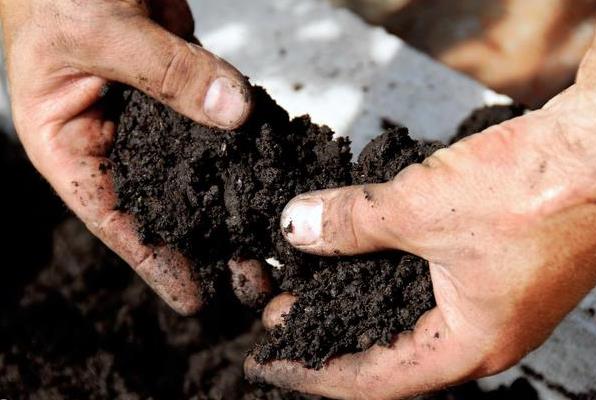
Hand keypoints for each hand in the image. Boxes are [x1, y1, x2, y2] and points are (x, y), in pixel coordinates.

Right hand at [0, 0, 253, 313]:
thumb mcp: (100, 30)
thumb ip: (166, 72)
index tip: (195, 299)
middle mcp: (111, 137)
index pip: (113, 218)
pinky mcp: (185, 86)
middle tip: (254, 279)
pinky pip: (218, 122)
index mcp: (69, 142)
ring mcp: (152, 114)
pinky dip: (244, 146)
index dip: (154, 262)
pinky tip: (273, 174)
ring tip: (271, 241)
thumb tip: (235, 113)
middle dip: (206, 244)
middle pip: (163, 205)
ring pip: (196, 169)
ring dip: (232, 203)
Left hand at [245, 22, 595, 398]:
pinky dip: (383, 266)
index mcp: (469, 345)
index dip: (312, 371)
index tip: (268, 361)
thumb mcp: (423, 207)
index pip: (371, 380)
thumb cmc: (538, 189)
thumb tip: (296, 227)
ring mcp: (490, 296)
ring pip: (403, 309)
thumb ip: (352, 222)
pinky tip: (358, 248)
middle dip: (329, 331)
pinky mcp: (493, 260)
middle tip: (281, 317)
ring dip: (354, 295)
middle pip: (386, 348)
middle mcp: (481, 331)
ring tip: (309, 282)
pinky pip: (423, 276)